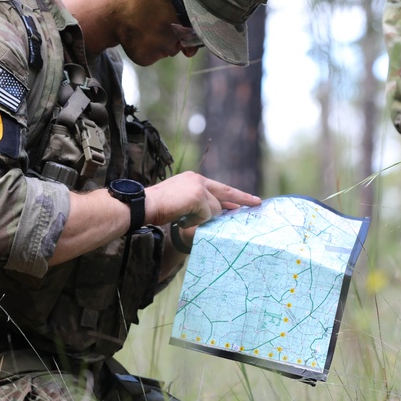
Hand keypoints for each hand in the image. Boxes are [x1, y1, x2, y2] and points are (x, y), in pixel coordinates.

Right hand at [145, 171, 260, 227]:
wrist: (142, 205)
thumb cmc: (156, 208)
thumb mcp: (180, 204)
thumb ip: (198, 205)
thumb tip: (217, 213)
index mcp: (192, 179)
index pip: (218, 188)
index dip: (232, 195)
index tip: (245, 200)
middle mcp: (198, 179)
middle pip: (225, 192)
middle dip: (242, 198)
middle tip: (258, 202)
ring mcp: (198, 186)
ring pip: (214, 209)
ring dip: (202, 219)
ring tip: (182, 219)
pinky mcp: (198, 196)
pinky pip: (207, 215)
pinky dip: (196, 221)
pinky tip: (182, 220)